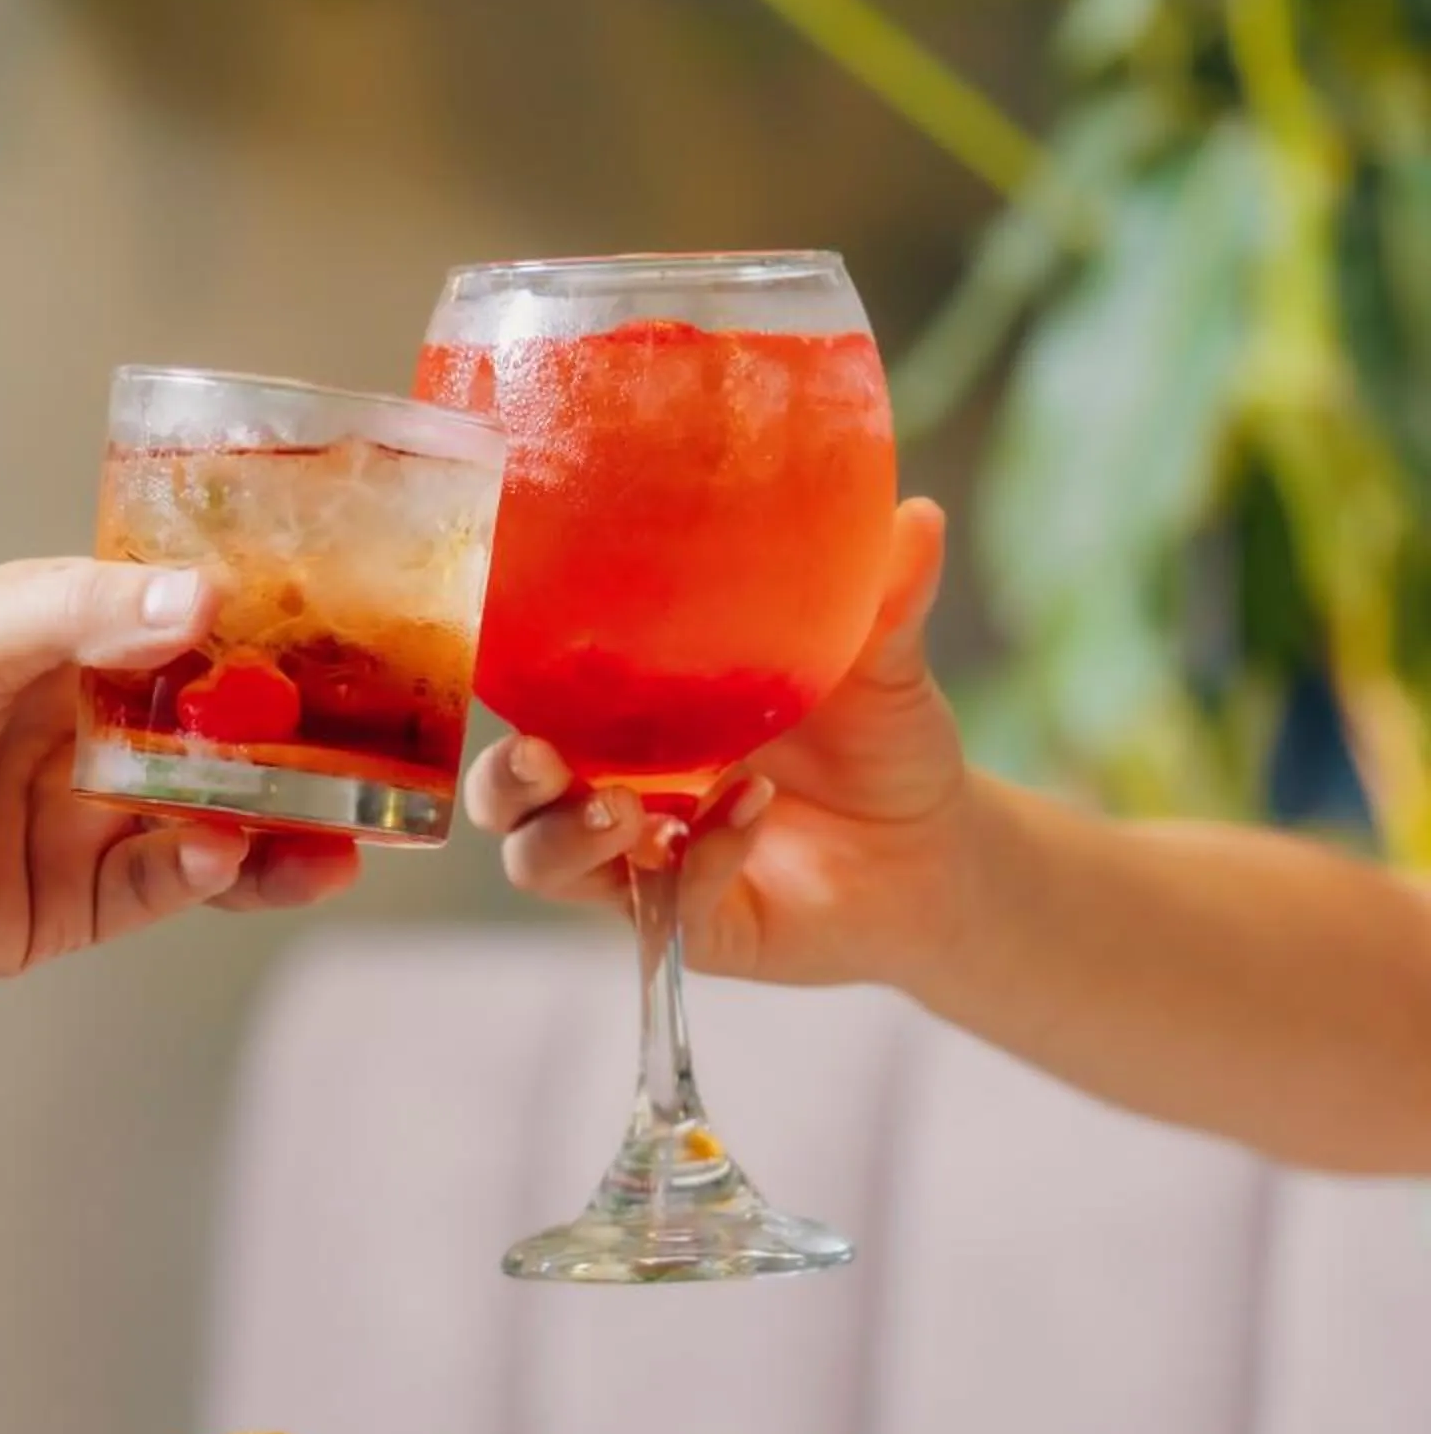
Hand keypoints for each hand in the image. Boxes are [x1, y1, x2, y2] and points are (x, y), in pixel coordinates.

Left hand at [0, 558, 359, 980]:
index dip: (276, 642)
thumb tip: (201, 599)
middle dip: (306, 750)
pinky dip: (207, 877)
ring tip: (344, 830)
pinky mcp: (70, 906)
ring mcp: (86, 824)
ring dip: (284, 828)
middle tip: (384, 753)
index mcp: (72, 652)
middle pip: (229, 742)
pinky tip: (227, 856)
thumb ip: (80, 614)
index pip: (199, 639)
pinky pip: (162, 891)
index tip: (356, 641)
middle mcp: (92, 736)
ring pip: (217, 825)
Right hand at [466, 500, 970, 990]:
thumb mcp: (881, 665)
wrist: (938, 852)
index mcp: (629, 716)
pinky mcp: (688, 922)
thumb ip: (884, 601)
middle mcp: (616, 788)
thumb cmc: (884, 744)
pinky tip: (751, 811)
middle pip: (504, 798)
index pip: (527, 700)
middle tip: (541, 760)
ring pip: (543, 863)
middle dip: (504, 783)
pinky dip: (698, 858)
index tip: (498, 651)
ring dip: (568, 838)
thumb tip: (919, 511)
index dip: (494, 684)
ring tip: (628, 813)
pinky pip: (659, 902)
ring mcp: (643, 862)